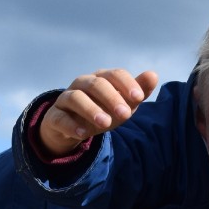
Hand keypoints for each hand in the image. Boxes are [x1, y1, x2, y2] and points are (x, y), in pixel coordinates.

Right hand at [38, 68, 160, 156]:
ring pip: (76, 98)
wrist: (71, 128)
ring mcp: (66, 99)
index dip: (126, 84)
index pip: (114, 74)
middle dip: (112, 98)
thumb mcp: (121, 104)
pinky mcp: (55, 116)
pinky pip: (60, 117)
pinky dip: (70, 124)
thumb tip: (153, 75)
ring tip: (105, 124)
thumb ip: (137, 91)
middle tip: (125, 114)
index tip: (139, 97)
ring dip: (91, 110)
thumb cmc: (101, 111)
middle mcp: (82, 84)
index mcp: (101, 79)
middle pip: (96, 84)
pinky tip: (83, 133)